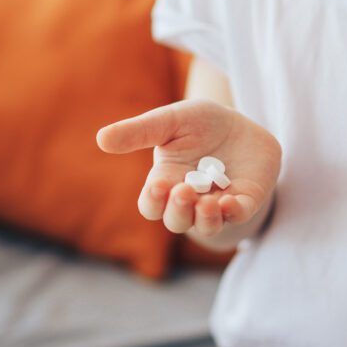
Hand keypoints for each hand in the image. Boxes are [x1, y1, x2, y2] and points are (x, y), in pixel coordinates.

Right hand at [96, 99, 281, 238]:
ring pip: (207, 226)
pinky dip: (233, 213)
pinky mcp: (246, 200)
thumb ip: (138, 131)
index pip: (152, 205)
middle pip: (176, 221)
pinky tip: (230, 201)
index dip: (153, 201)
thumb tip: (101, 139)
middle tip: (184, 191)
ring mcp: (218, 203)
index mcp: (166, 182)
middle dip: (178, 211)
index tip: (158, 184)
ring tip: (206, 203)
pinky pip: (239, 216)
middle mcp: (190, 199)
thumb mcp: (168, 120)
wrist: (241, 123)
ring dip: (205, 219)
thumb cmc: (198, 124)